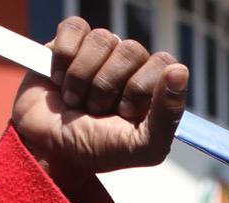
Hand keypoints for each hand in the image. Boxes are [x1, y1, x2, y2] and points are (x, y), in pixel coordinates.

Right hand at [12, 18, 186, 184]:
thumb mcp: (143, 147)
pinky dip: (64, 57)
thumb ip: (168, 115)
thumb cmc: (98, 148)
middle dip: (108, 86)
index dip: (141, 88)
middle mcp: (131, 66)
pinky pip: (75, 27)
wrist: (48, 148)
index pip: (164, 63)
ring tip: (75, 100)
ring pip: (103, 39)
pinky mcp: (70, 42)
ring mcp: (100, 52)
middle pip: (132, 50)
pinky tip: (59, 79)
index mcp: (154, 87)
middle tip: (96, 110)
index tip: (124, 114)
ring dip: (82, 77)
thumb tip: (180, 71)